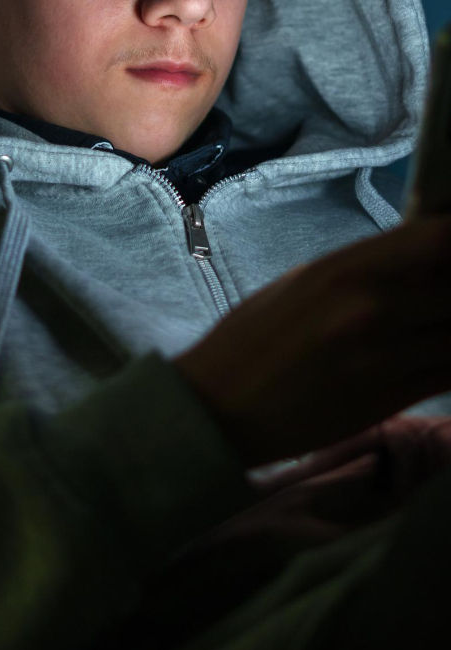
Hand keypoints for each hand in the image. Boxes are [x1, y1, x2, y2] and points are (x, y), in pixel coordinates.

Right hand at [173, 214, 450, 468]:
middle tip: (442, 291)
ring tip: (437, 320)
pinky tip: (441, 349)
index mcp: (345, 268)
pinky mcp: (394, 399)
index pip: (439, 239)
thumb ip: (365, 267)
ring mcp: (388, 357)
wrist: (220, 410)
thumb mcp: (304, 280)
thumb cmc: (254, 337)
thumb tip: (419, 254)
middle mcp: (374, 307)